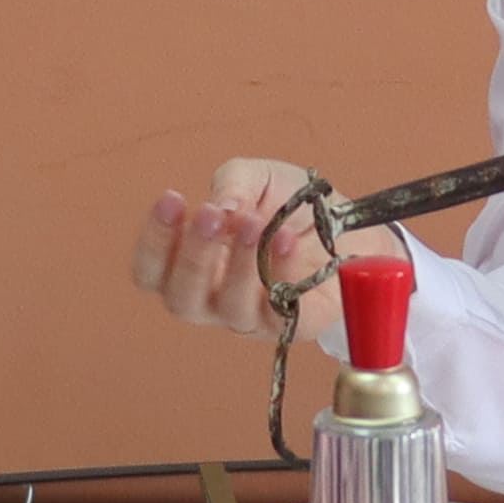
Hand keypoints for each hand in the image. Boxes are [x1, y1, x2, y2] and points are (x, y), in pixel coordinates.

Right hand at [131, 161, 337, 339]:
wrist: (351, 224)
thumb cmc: (291, 206)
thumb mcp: (258, 178)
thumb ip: (234, 184)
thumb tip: (223, 208)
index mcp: (194, 264)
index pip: (151, 270)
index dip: (154, 240)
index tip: (172, 199)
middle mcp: (214, 297)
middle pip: (181, 298)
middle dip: (193, 255)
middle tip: (211, 216)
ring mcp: (252, 317)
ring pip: (229, 308)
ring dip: (239, 264)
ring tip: (256, 224)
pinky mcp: (293, 324)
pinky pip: (279, 312)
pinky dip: (280, 274)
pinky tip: (286, 241)